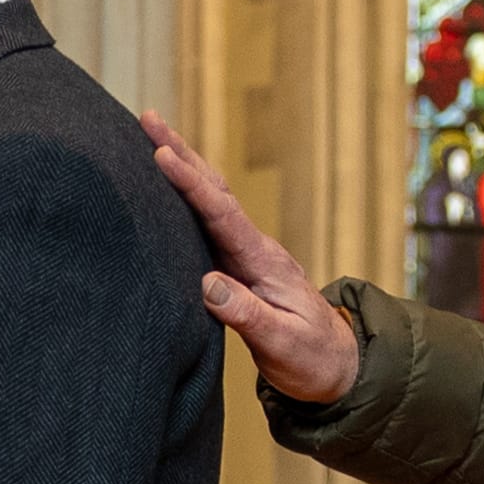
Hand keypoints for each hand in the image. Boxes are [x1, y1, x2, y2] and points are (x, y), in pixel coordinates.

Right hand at [139, 110, 361, 404]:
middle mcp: (254, 248)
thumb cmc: (310, 358)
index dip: (190, 183)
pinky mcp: (237, 264)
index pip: (221, 214)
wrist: (336, 365)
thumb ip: (245, 315)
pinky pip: (207, 221)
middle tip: (147, 118)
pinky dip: (187, 195)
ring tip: (151, 133)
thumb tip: (207, 284)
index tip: (160, 154)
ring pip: (211, 199)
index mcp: (263, 261)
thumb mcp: (281, 343)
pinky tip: (167, 184)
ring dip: (184, 164)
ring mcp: (246, 253)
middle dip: (181, 153)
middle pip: (215, 189)